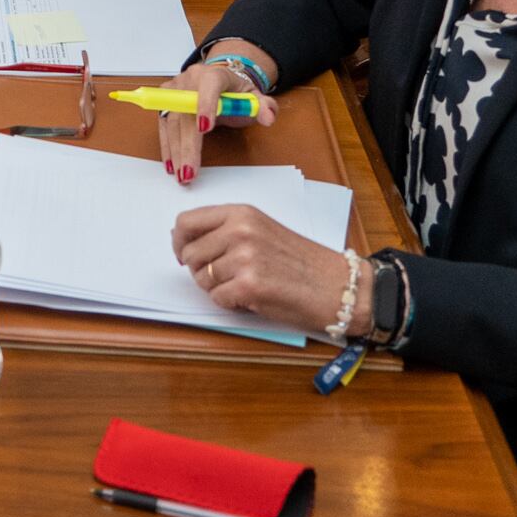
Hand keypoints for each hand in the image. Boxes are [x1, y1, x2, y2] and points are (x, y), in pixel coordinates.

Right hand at [156, 51, 278, 180]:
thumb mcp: (253, 96)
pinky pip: (164, 126)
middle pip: (186, 113)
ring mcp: (174, 90)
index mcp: (214, 74)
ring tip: (183, 175)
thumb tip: (267, 117)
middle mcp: (190, 79)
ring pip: (171, 123)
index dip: (206, 105)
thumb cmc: (234, 90)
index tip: (204, 128)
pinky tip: (171, 165)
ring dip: (176, 152)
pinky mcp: (165, 101)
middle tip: (190, 171)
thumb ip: (264, 106)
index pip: (209, 86)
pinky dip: (168, 147)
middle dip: (188, 145)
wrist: (217, 80)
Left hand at [171, 204, 348, 332]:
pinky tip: (251, 298)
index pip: (186, 222)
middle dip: (200, 270)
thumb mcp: (262, 229)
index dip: (179, 242)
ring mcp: (244, 258)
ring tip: (245, 285)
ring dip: (218, 288)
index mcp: (241, 213)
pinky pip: (217, 298)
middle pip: (189, 254)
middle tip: (225, 277)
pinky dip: (230, 303)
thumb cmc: (302, 261)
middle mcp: (240, 231)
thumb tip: (184, 240)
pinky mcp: (249, 286)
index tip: (184, 253)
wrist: (337, 286)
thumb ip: (226, 230)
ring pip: (201, 279)